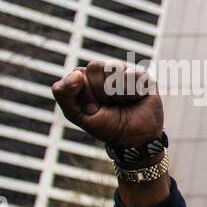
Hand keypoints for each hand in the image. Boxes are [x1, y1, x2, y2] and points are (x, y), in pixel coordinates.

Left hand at [51, 60, 167, 206]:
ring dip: (118, 92)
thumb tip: (76, 73)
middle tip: (109, 106)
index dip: (85, 93)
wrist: (135, 140)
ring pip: (114, 67)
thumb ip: (63, 94)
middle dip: (101, 91)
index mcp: (86, 79)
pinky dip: (133, 91)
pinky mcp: (143, 77)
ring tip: (124, 102)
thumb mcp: (76, 114)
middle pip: (95, 66)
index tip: (93, 110)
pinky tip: (136, 99)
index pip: (78, 73)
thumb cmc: (106, 126)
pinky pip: (134, 74)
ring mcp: (124, 72)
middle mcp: (104, 72)